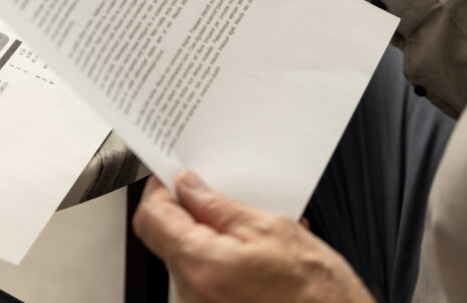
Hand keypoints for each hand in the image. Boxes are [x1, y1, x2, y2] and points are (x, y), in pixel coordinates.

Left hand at [132, 171, 373, 302]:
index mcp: (201, 265)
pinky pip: (203, 274)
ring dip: (209, 235)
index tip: (174, 175)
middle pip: (168, 237)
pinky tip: (253, 253)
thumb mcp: (271, 229)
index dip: (161, 189)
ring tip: (249, 229)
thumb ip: (220, 206)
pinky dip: (221, 257)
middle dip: (189, 211)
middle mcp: (192, 293)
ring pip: (187, 255)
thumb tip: (189, 186)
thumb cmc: (315, 290)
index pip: (152, 218)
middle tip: (220, 195)